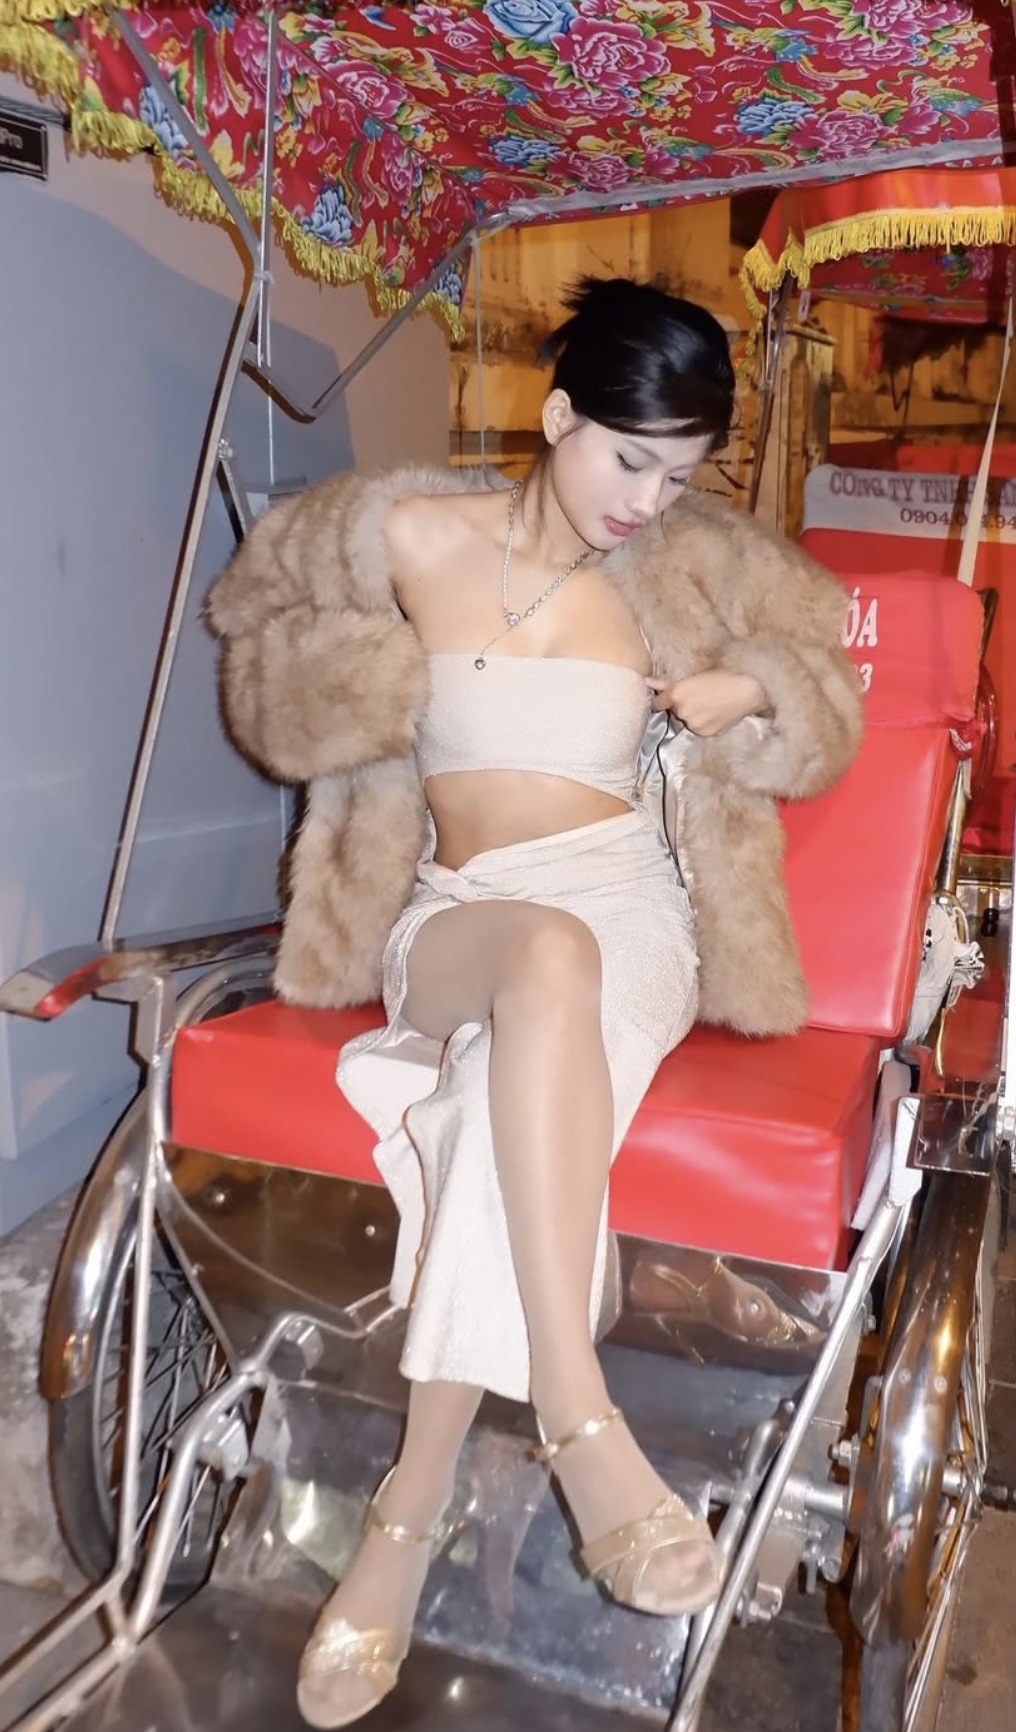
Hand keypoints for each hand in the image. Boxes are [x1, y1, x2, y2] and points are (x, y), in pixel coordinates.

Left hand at [647, 670, 767, 736]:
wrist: (748, 691)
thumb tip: (646, 682)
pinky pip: (698, 728)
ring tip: (710, 704)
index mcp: (676, 693)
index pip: (657, 703)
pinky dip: (703, 723)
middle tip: (699, 696)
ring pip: (686, 721)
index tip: (665, 700)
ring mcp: (693, 724)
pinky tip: (715, 713)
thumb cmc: (723, 677)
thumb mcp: (695, 676)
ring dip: (693, 715)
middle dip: (681, 706)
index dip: (661, 701)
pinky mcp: (705, 733)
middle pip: (674, 711)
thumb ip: (666, 683)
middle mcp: (681, 711)